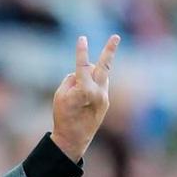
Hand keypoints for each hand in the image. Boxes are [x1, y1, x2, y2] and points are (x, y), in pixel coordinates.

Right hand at [50, 33, 119, 161]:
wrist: (73, 140)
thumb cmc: (63, 116)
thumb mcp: (60, 95)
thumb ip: (71, 80)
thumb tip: (81, 73)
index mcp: (85, 90)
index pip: (83, 66)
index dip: (81, 51)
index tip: (82, 38)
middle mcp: (98, 93)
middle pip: (104, 67)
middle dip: (109, 50)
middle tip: (116, 36)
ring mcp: (104, 98)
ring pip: (100, 76)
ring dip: (93, 73)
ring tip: (83, 86)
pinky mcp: (106, 102)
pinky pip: (98, 86)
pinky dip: (91, 85)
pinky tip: (83, 98)